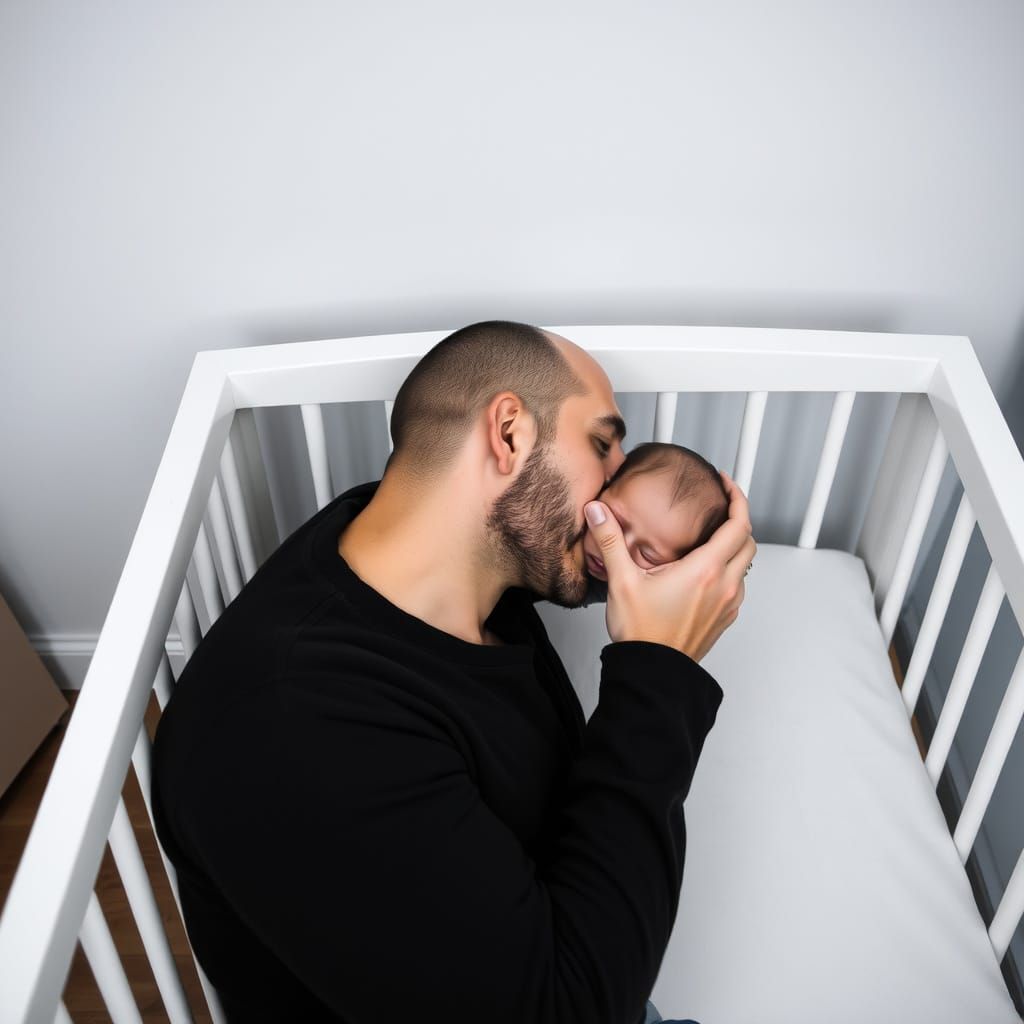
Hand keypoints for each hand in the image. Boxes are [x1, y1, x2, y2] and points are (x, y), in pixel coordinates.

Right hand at [583, 469, 754, 661]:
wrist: (653, 672)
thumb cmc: (642, 633)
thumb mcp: (622, 581)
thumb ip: (611, 541)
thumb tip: (597, 512)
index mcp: (705, 570)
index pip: (738, 523)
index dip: (737, 497)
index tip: (725, 484)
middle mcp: (724, 586)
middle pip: (748, 541)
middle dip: (738, 518)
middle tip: (722, 505)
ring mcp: (728, 604)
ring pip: (745, 565)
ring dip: (734, 546)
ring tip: (711, 537)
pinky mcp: (724, 618)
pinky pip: (737, 586)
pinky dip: (729, 570)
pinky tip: (704, 572)